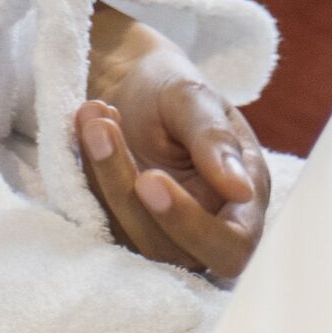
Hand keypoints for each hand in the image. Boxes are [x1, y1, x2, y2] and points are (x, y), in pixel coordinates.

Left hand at [75, 4, 270, 283]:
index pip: (232, 244)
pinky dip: (90, 176)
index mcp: (243, 197)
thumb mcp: (195, 98)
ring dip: (104, 176)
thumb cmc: (173, 88)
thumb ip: (216, 140)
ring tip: (94, 115)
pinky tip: (89, 125)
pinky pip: (102, 222)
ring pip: (130, 238)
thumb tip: (241, 189)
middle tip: (104, 131)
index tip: (150, 179)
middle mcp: (207, 223)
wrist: (133, 82)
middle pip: (172, 250)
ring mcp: (163, 232)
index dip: (192, 227)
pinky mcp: (126, 228)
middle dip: (128, 195)